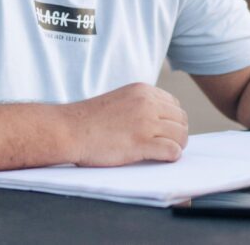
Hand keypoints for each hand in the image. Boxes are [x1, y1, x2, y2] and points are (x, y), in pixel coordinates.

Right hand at [63, 83, 188, 166]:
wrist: (68, 129)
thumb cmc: (89, 120)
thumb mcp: (120, 99)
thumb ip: (140, 104)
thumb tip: (159, 120)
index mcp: (143, 91)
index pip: (174, 105)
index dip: (172, 120)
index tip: (165, 130)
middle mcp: (147, 103)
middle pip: (181, 119)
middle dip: (178, 133)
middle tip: (169, 144)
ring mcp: (146, 123)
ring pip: (181, 135)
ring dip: (178, 145)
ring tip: (167, 152)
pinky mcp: (141, 143)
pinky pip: (172, 150)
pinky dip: (172, 156)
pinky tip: (164, 158)